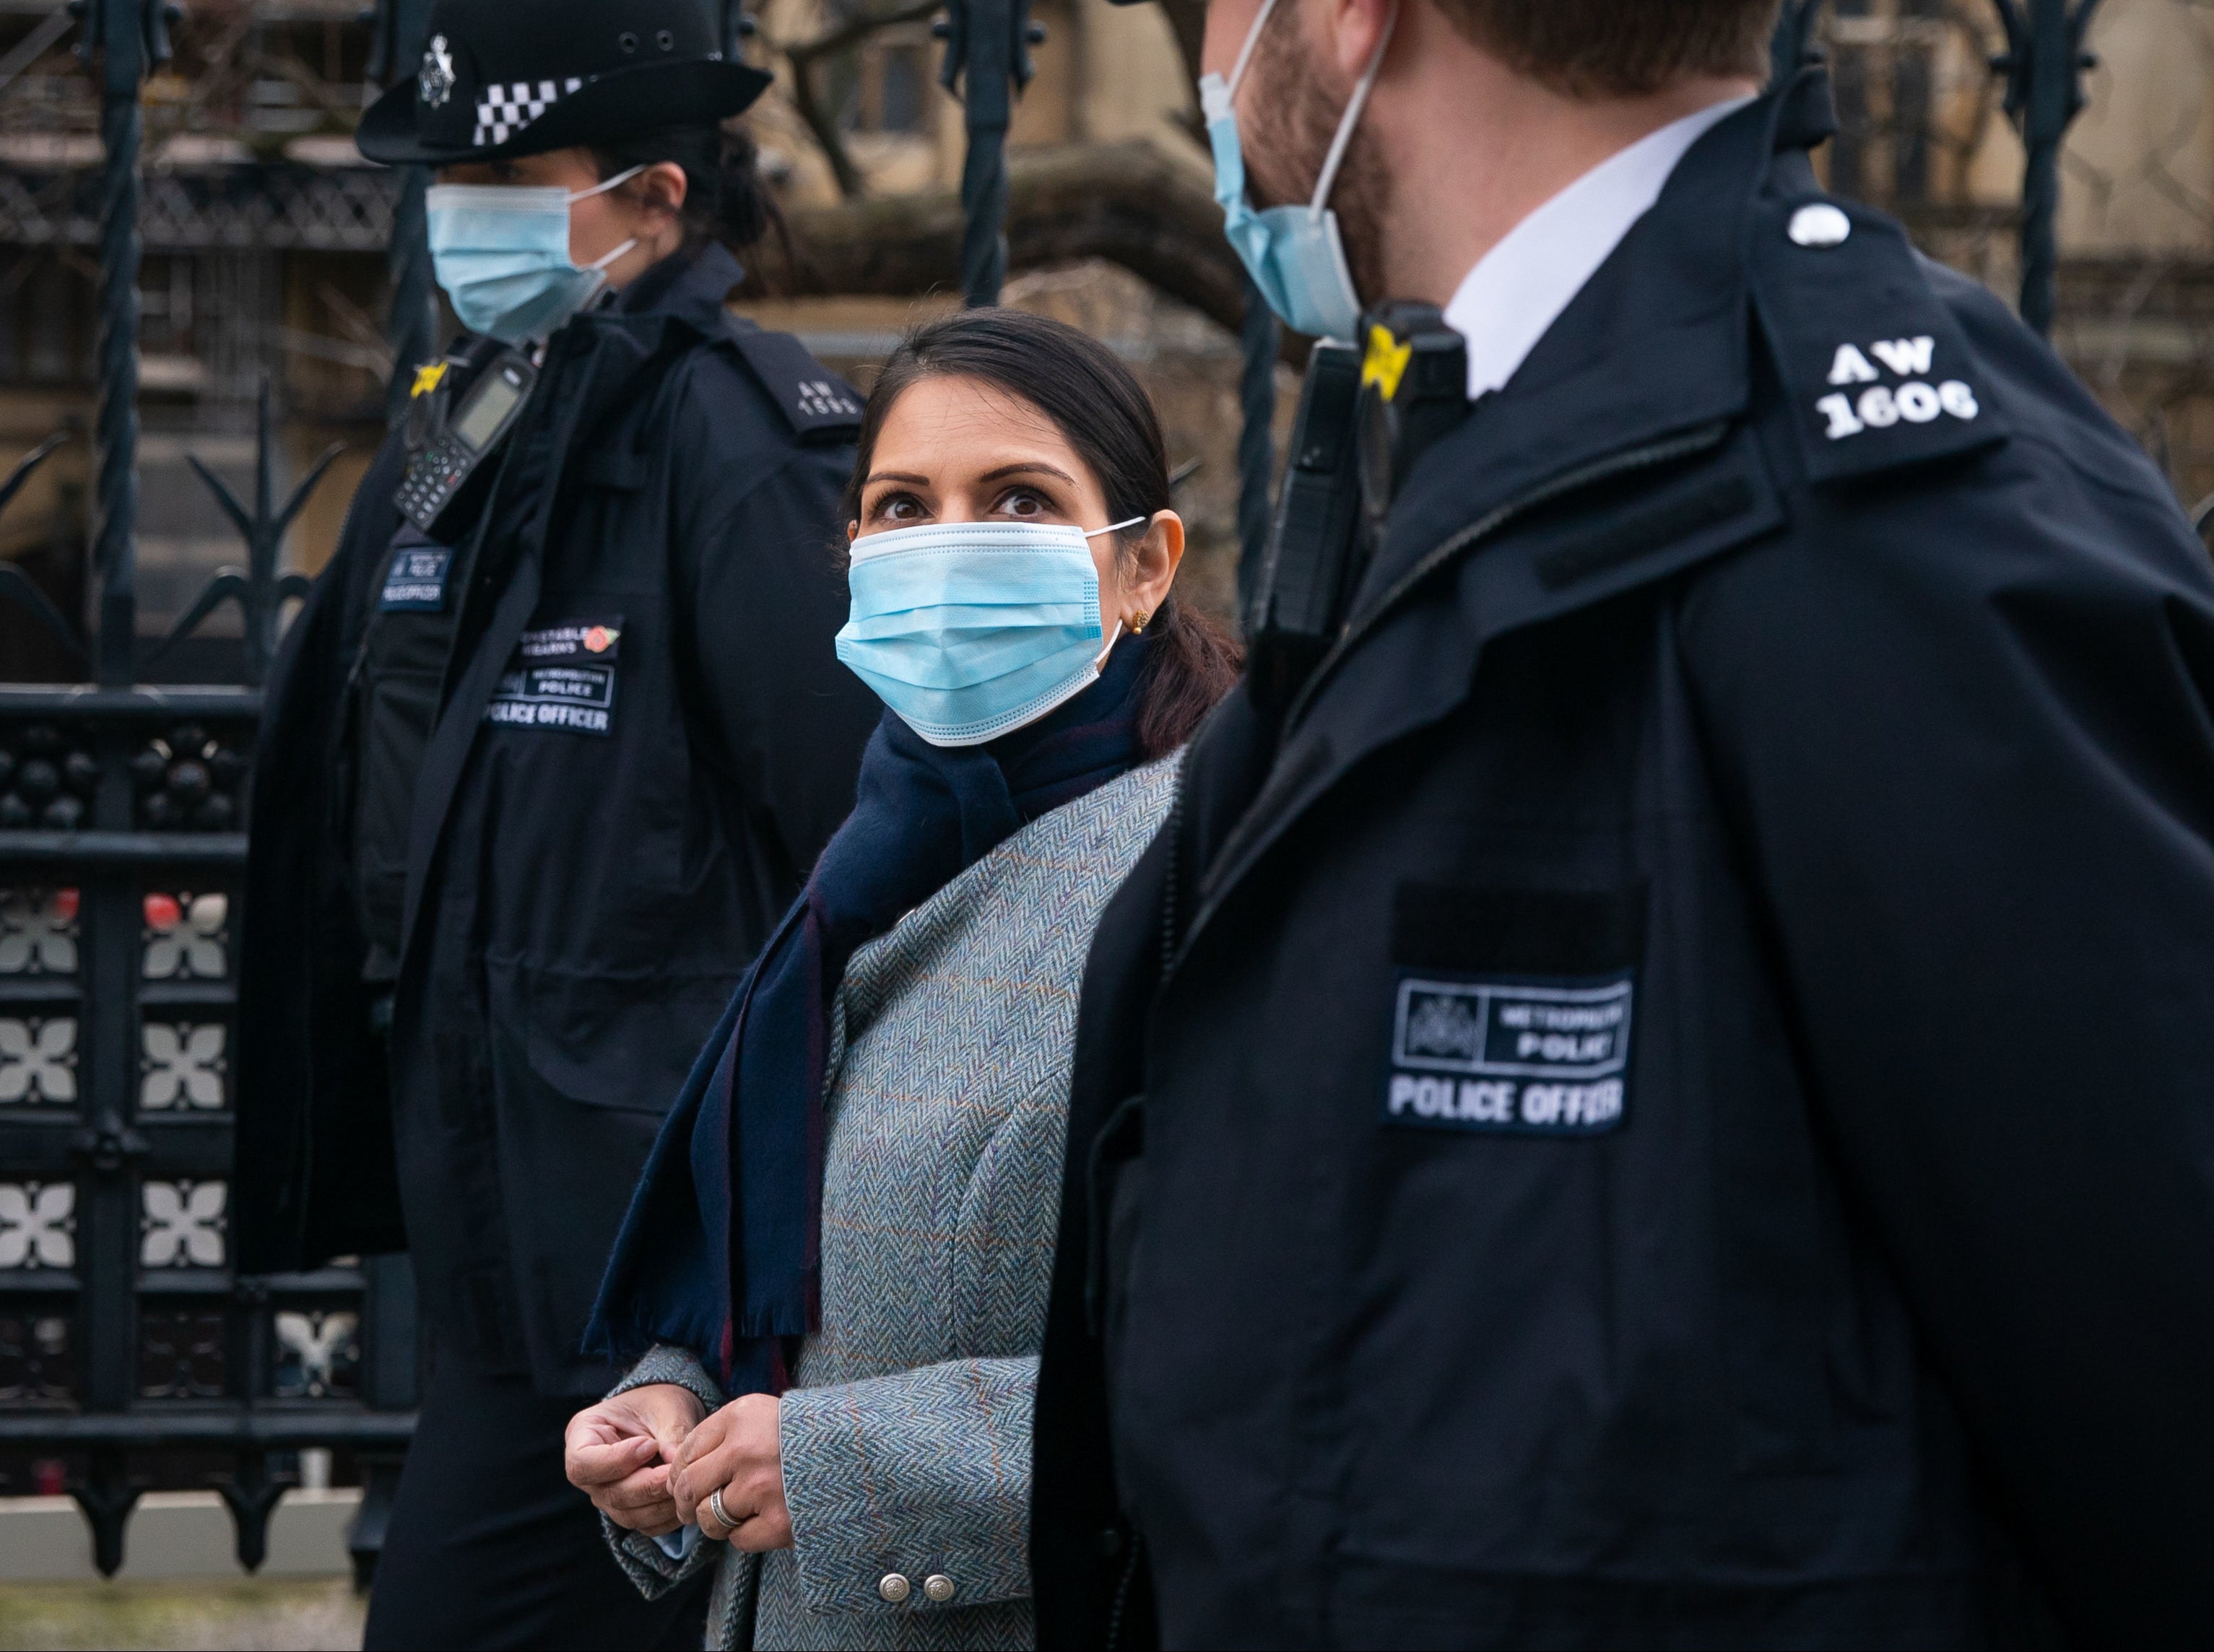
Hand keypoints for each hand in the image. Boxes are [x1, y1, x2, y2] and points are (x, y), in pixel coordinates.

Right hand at [564, 1383, 707, 1536]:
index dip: (616, 1461)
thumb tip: (677, 1466)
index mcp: (582, 1435)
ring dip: (660, 1504)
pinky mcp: (629, 1510)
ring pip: (627, 1514)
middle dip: (647, 1485)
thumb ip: (670, 1436)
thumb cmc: (660, 1402)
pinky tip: (687, 1499)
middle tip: (676, 1472)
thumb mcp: (666, 1408)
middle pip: (609, 1493)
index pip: (582, 1463)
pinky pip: (645, 1525)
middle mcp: (589, 1472)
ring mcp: (606, 1494)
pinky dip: (667, 1517)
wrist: (667, 1414)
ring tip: (686, 1484)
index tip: (649, 1446)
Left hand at [670, 1394, 792, 1551]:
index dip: (679, 1473)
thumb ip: (719, 1435)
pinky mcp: (779, 1523)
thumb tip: (676, 1478)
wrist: (861, 1452)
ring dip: (716, 1521)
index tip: (686, 1483)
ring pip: (709, 1518)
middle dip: (686, 1503)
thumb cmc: (803, 1433)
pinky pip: (737, 1539)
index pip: (686, 1451)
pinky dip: (744, 1534)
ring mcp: (763, 1488)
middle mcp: (747, 1450)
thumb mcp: (760, 1414)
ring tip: (736, 1511)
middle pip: (689, 1487)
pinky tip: (763, 1518)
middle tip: (693, 1508)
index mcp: (741, 1416)